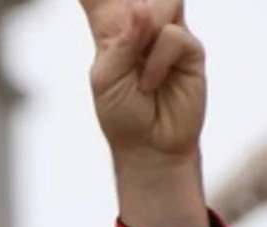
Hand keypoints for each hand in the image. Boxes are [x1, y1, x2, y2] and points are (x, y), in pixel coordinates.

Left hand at [77, 0, 208, 226]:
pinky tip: (153, 84)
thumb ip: (118, 40)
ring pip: (160, 5)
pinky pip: (173, 36)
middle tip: (125, 42)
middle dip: (132, 10)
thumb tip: (143, 12)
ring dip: (143, 38)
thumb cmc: (121, 113)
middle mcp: (139, 24)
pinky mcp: (189, 46)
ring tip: (138, 74)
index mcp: (109, 29)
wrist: (150, 145)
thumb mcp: (105, 77)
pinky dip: (157, 63)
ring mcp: (167, 32)